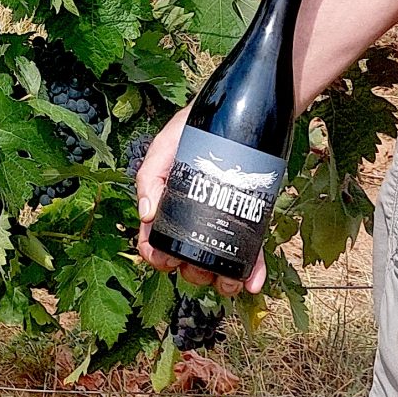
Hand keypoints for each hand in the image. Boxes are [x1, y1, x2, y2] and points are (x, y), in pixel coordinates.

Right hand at [134, 108, 265, 299]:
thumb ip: (150, 176)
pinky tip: (253, 282)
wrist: (237, 114)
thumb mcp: (165, 147)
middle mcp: (195, 222)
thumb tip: (145, 215)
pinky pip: (250, 255)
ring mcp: (222, 224)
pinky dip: (251, 272)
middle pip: (189, 261)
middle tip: (201, 265)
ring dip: (223, 280)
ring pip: (218, 264)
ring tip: (230, 279)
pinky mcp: (250, 222)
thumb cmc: (194, 129)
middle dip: (193, 272)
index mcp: (168, 207)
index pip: (155, 243)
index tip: (166, 260)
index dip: (157, 258)